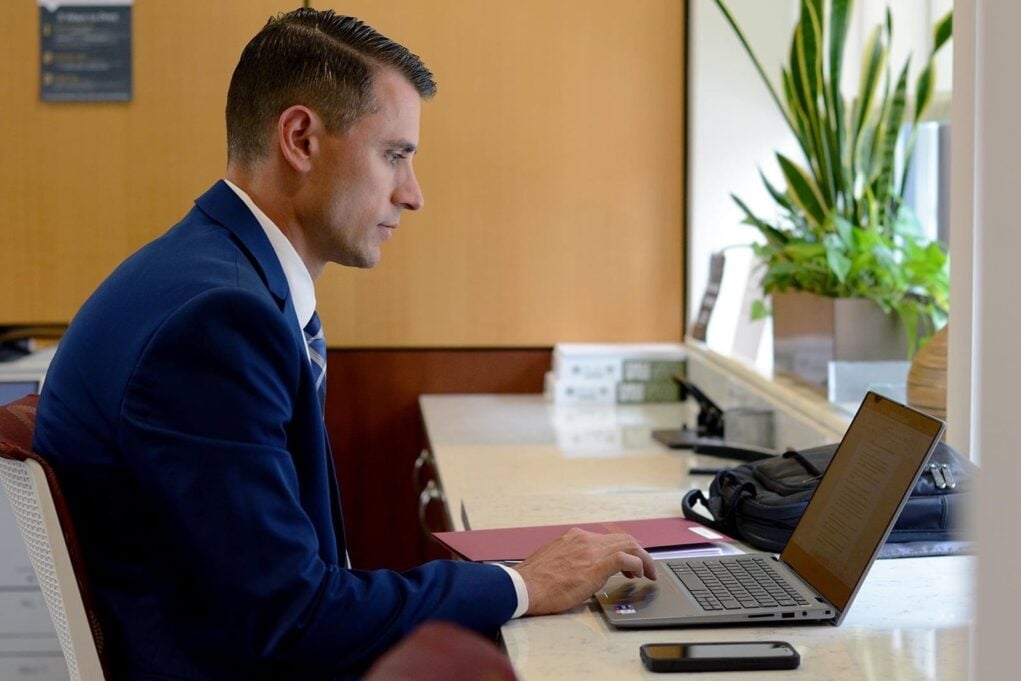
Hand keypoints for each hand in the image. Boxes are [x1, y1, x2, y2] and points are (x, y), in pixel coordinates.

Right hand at [512, 528, 656, 614]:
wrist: (524, 587)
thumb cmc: (534, 581)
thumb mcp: (555, 561)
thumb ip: (571, 559)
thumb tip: (582, 569)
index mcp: (575, 537)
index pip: (607, 539)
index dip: (623, 549)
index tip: (628, 562)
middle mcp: (584, 539)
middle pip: (622, 539)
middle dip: (638, 552)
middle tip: (645, 568)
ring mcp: (591, 550)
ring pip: (628, 545)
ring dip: (643, 559)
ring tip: (647, 573)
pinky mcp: (596, 566)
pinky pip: (625, 558)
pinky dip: (638, 564)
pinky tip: (639, 575)